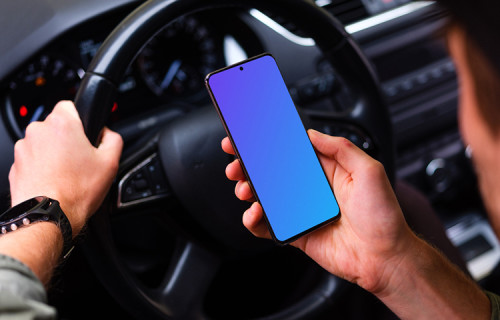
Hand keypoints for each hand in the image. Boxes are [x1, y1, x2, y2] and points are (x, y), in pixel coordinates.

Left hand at [9, 101, 122, 235]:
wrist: (49, 216)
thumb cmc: (76, 191)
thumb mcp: (111, 162)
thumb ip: (113, 139)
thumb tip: (107, 134)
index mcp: (62, 124)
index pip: (70, 105)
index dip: (81, 120)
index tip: (86, 136)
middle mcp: (38, 131)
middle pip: (57, 126)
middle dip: (68, 139)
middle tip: (81, 160)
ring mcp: (23, 148)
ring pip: (44, 143)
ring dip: (54, 153)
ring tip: (68, 174)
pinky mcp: (15, 165)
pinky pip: (33, 160)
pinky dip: (43, 167)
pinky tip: (55, 182)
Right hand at [222, 129, 418, 293]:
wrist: (385, 257)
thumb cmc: (383, 216)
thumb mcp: (369, 171)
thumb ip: (341, 148)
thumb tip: (312, 134)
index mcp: (326, 170)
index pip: (291, 152)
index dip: (269, 143)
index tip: (250, 135)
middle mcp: (311, 189)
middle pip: (272, 173)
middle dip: (249, 166)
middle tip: (236, 164)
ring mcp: (301, 211)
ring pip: (265, 197)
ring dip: (248, 190)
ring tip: (244, 189)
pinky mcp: (296, 232)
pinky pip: (268, 225)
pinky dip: (254, 220)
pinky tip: (255, 214)